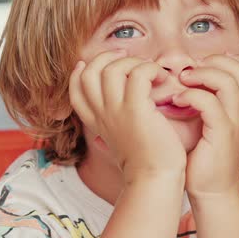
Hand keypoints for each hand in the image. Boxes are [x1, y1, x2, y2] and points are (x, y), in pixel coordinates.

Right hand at [69, 49, 186, 184]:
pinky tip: (162, 78)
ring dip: (133, 62)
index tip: (93, 63)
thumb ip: (114, 124)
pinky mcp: (136, 110)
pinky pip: (139, 74)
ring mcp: (116, 111)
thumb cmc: (146, 160)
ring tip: (150, 71)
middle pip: (89, 72)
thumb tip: (112, 116)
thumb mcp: (121, 139)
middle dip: (107, 58)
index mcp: (97, 121)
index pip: (76, 88)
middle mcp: (102, 114)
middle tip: (128, 59)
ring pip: (112, 69)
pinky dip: (151, 69)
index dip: (80, 71)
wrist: (154, 179)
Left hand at [173, 53, 238, 197]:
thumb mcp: (211, 123)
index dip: (227, 60)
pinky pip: (212, 104)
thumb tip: (186, 75)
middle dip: (213, 61)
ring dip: (202, 74)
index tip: (202, 65)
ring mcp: (236, 122)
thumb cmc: (205, 156)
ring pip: (229, 82)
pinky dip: (192, 96)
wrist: (212, 191)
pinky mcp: (223, 134)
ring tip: (182, 81)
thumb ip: (208, 100)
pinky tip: (177, 101)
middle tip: (189, 72)